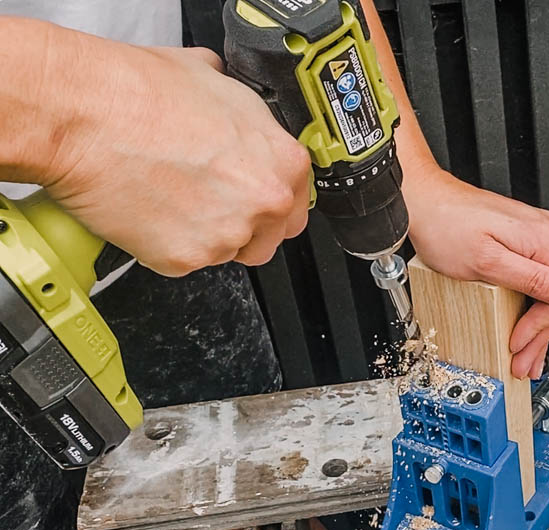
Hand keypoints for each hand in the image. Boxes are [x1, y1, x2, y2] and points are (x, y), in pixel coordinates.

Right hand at [39, 35, 309, 274]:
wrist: (84, 114)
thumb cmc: (138, 93)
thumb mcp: (213, 79)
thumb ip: (242, 111)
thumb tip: (236, 111)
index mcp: (283, 161)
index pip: (296, 202)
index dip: (267, 200)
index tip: (247, 198)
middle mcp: (265, 202)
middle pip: (268, 236)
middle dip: (243, 225)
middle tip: (205, 200)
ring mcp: (227, 235)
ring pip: (225, 251)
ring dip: (203, 234)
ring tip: (168, 196)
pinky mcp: (185, 259)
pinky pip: (182, 262)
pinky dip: (164, 244)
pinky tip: (146, 209)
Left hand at [405, 169, 548, 379]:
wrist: (423, 202)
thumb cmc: (446, 226)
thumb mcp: (488, 262)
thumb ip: (534, 280)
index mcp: (545, 239)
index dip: (541, 328)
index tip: (519, 345)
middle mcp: (547, 235)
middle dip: (538, 334)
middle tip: (522, 362)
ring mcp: (535, 236)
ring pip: (546, 292)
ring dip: (535, 326)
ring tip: (523, 354)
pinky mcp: (522, 241)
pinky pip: (535, 280)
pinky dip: (527, 306)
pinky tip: (522, 325)